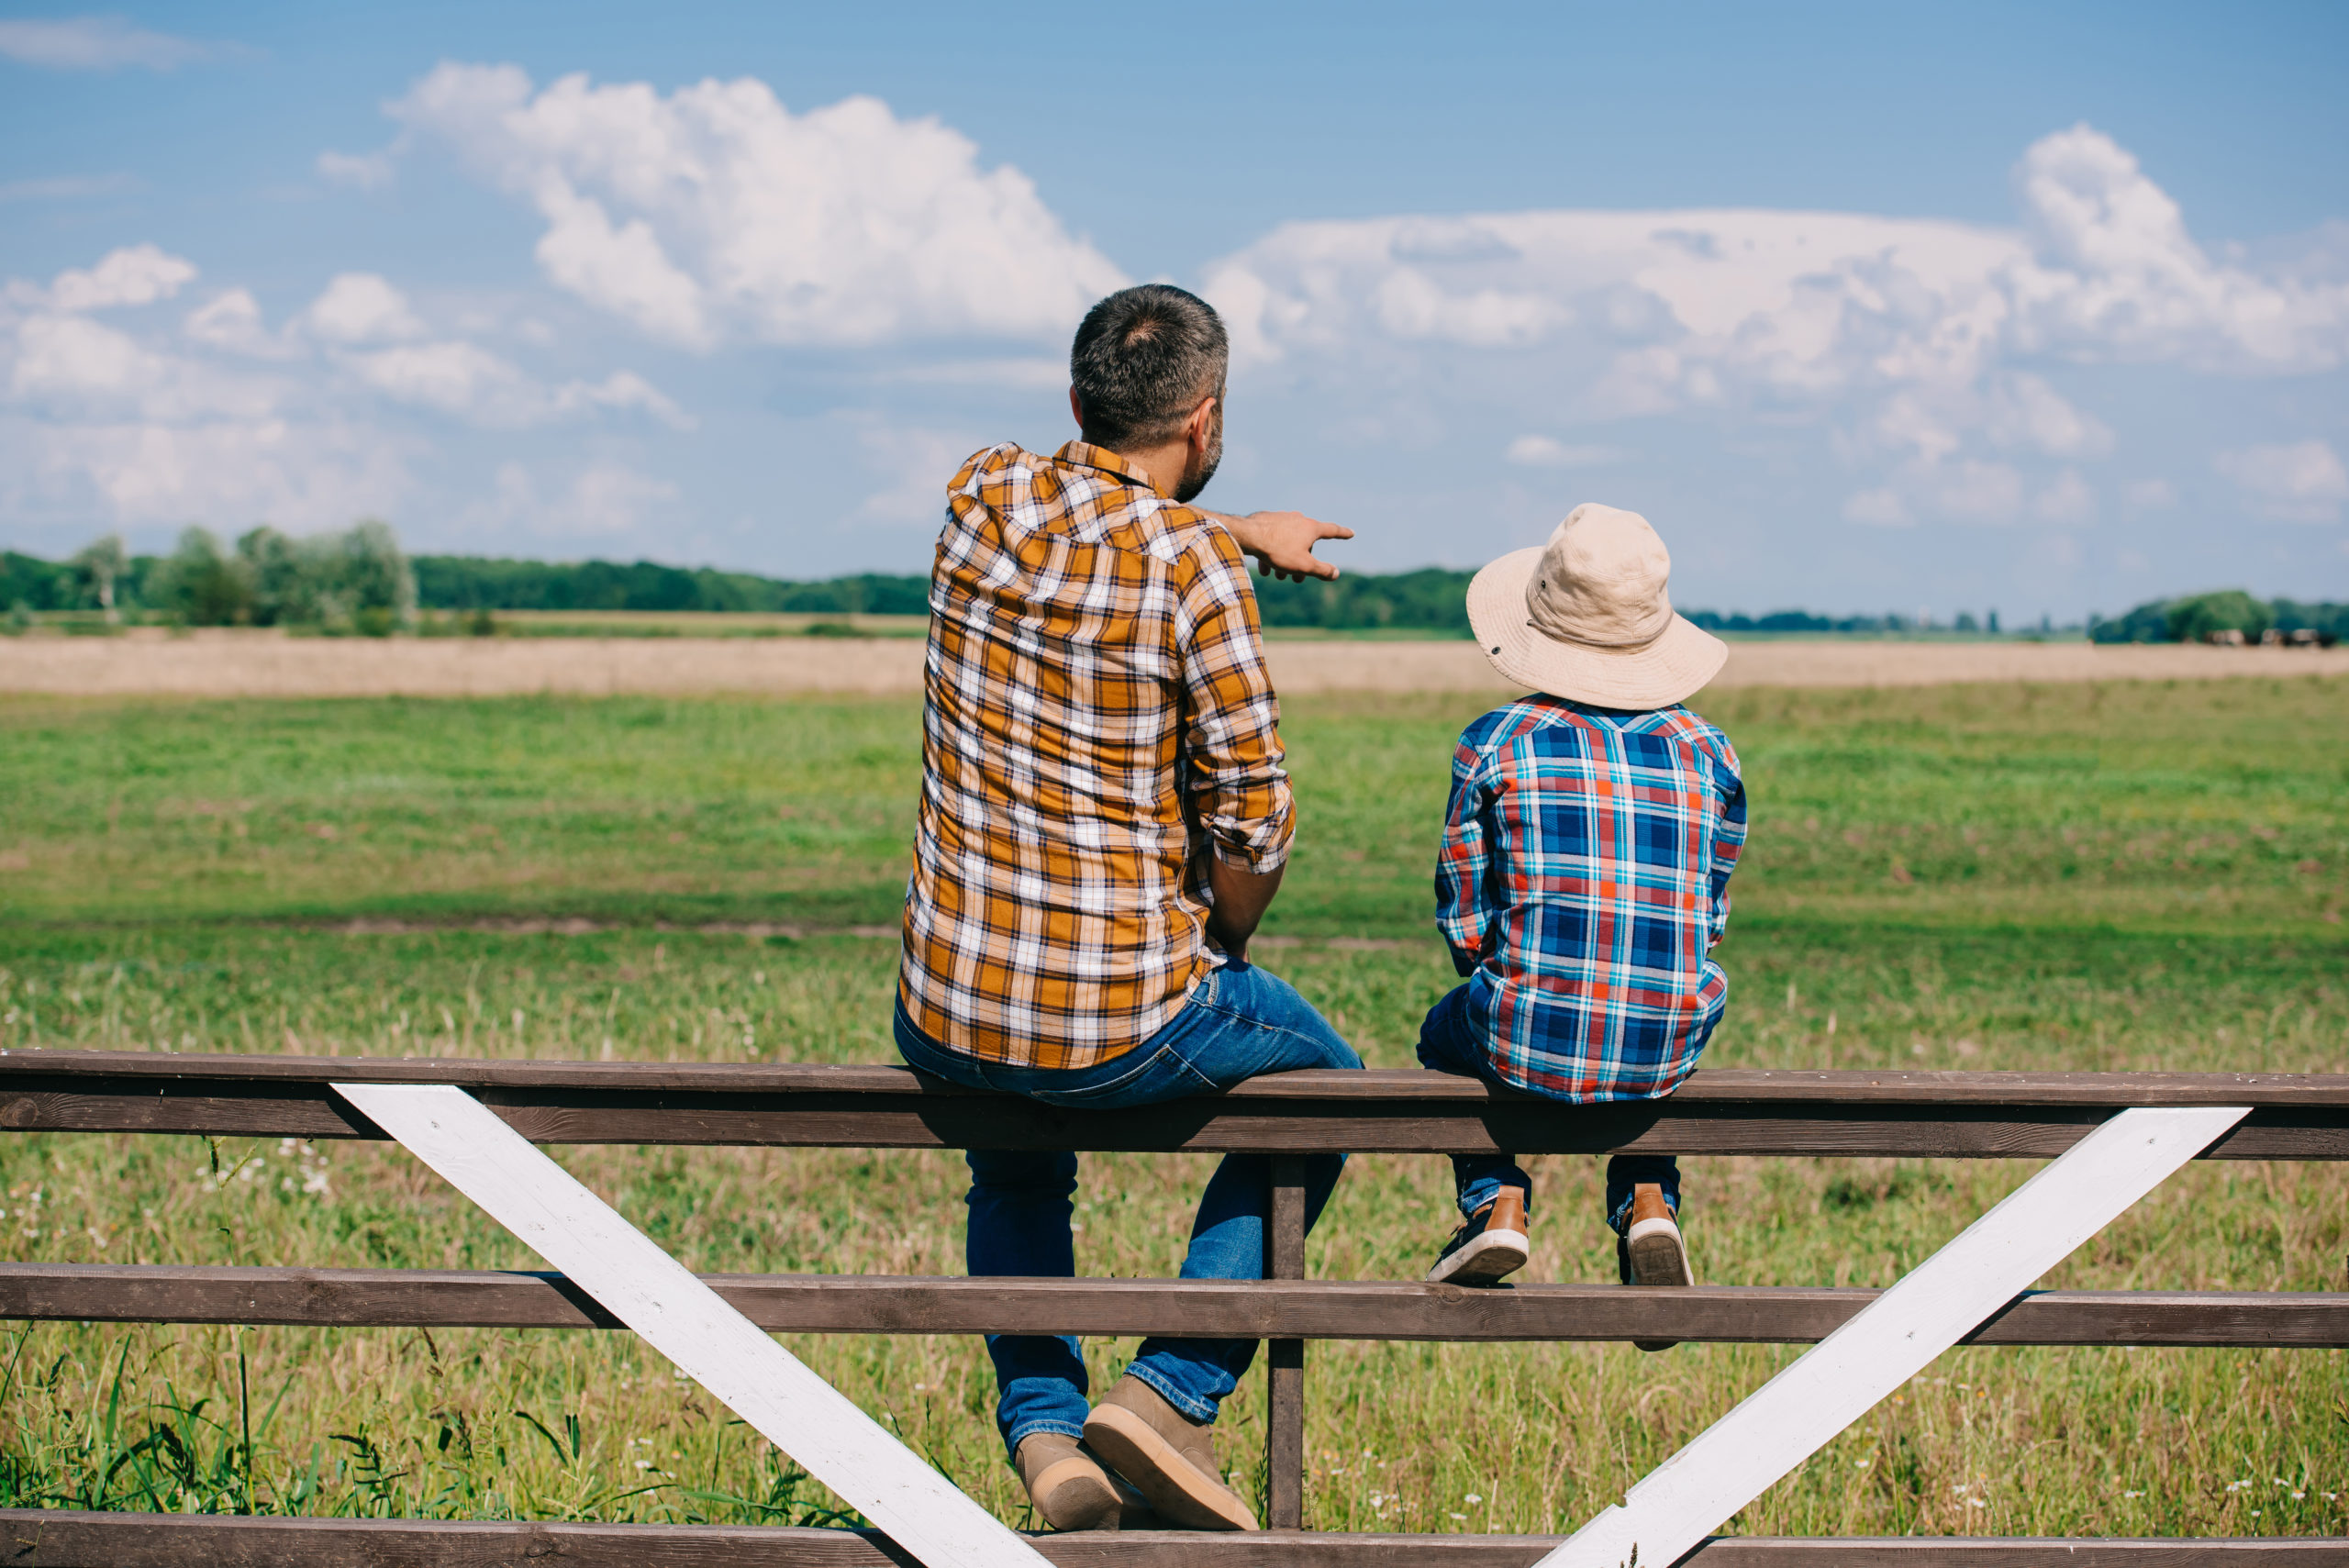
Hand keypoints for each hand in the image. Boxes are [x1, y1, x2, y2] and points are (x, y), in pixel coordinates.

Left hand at [1220, 510, 1354, 582]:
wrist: (1247, 536)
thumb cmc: (1278, 550)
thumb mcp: (1304, 565)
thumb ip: (1322, 570)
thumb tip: (1336, 574)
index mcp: (1310, 527)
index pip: (1332, 530)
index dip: (1343, 533)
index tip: (1351, 533)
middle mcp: (1297, 519)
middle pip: (1305, 544)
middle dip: (1302, 562)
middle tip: (1296, 579)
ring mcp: (1281, 518)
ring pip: (1287, 544)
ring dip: (1285, 561)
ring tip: (1278, 576)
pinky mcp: (1265, 521)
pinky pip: (1273, 540)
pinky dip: (1271, 555)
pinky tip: (1264, 569)